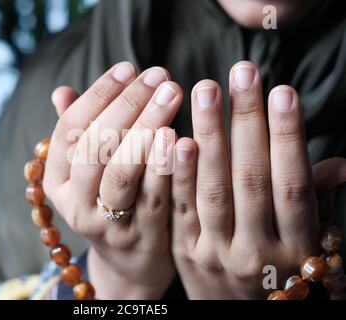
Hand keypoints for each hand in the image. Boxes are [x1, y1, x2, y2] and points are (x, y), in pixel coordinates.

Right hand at [44, 62, 182, 298]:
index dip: (98, 94)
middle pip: (95, 148)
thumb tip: (60, 91)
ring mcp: (105, 225)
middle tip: (159, 75)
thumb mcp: (87, 171)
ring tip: (171, 95)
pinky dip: (166, 166)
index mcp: (56, 180)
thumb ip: (77, 132)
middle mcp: (73, 203)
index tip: (128, 66)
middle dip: (127, 105)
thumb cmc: (110, 201)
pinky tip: (183, 137)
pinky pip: (153, 199)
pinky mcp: (140, 240)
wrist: (129, 262)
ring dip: (146, 129)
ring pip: (121, 173)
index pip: (70, 129)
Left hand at [170, 61, 345, 298]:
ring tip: (204, 91)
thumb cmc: (275, 268)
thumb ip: (314, 201)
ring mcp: (217, 253)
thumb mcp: (303, 242)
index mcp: (296, 246)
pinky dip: (178, 174)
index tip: (281, 91)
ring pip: (213, 189)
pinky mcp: (185, 252)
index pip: (292, 183)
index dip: (288, 136)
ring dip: (209, 137)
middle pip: (251, 178)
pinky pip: (179, 209)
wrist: (236, 317)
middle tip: (240, 73)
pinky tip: (175, 138)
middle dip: (246, 122)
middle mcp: (257, 251)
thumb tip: (339, 163)